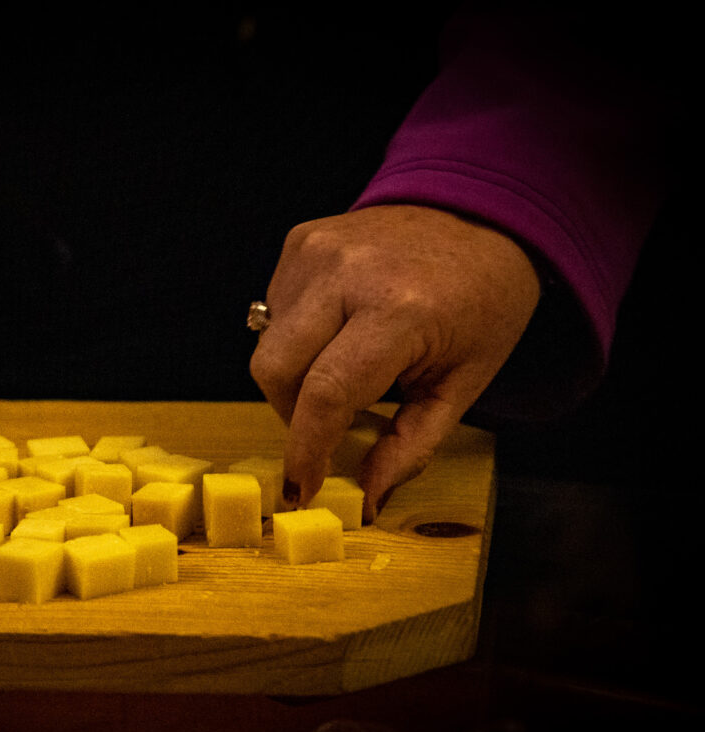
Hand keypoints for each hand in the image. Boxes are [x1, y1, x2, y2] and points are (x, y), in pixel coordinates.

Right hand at [249, 204, 540, 521]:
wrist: (485, 212)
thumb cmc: (483, 302)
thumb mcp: (464, 383)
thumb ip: (411, 444)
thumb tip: (366, 496)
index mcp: (399, 309)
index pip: (327, 392)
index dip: (307, 448)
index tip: (303, 486)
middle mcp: (348, 272)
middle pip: (275, 368)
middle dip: (291, 414)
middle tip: (327, 427)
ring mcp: (317, 250)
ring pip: (268, 342)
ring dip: (295, 375)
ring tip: (345, 369)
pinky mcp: (301, 241)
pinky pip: (274, 310)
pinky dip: (296, 337)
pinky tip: (338, 329)